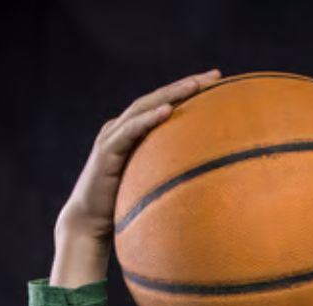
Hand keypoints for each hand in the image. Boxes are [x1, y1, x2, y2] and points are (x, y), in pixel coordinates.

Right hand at [54, 68, 221, 244]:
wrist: (91, 222)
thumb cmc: (126, 208)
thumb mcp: (157, 187)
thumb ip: (176, 177)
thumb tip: (213, 183)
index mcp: (137, 133)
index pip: (167, 106)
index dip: (191, 93)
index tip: (220, 82)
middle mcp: (124, 128)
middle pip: (159, 99)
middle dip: (187, 86)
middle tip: (215, 76)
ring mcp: (113, 136)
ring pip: (144, 108)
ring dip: (170, 95)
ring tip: (195, 85)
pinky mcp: (107, 151)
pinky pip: (129, 131)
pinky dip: (147, 120)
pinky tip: (167, 111)